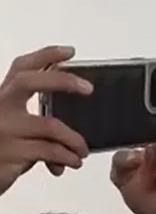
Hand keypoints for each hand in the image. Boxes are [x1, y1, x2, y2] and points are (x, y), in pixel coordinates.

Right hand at [0, 45, 90, 195]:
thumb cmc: (3, 151)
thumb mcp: (17, 130)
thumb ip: (39, 124)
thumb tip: (74, 130)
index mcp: (3, 98)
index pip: (21, 68)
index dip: (44, 56)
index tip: (69, 51)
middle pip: (28, 81)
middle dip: (62, 80)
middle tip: (88, 88)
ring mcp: (3, 130)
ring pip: (50, 125)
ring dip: (75, 140)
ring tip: (82, 150)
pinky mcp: (10, 153)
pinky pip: (50, 151)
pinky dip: (68, 157)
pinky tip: (74, 162)